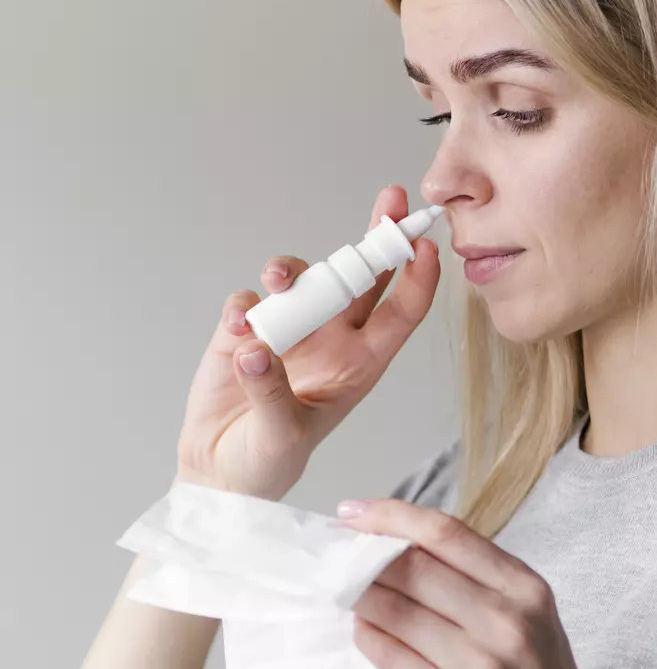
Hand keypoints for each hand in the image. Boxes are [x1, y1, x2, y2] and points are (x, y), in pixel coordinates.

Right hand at [174, 185, 440, 499]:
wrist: (218, 468)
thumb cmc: (267, 460)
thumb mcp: (281, 438)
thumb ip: (272, 395)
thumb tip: (256, 351)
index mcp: (359, 363)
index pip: (400, 314)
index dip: (418, 280)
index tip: (425, 245)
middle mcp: (331, 337)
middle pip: (361, 276)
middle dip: (377, 236)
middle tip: (391, 200)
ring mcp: (290, 328)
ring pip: (303, 278)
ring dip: (293, 270)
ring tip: (277, 281)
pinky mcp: (246, 328)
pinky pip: (250, 300)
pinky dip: (245, 304)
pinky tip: (239, 324)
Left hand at [338, 499, 592, 668]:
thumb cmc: (536, 663)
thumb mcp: (524, 605)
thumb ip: (474, 570)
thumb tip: (398, 539)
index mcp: (521, 585)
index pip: (444, 533)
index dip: (391, 515)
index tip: (353, 510)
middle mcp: (503, 620)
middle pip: (413, 568)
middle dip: (368, 557)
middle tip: (346, 554)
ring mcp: (478, 665)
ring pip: (395, 610)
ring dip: (362, 595)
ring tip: (352, 588)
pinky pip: (392, 657)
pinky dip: (369, 635)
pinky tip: (365, 626)